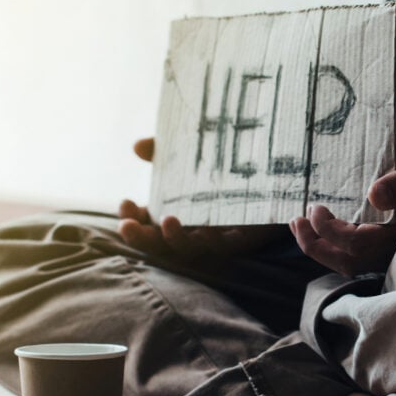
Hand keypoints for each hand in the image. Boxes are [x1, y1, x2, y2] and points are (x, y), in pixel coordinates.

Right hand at [118, 139, 284, 262]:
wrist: (271, 171)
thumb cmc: (223, 164)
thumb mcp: (190, 154)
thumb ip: (164, 150)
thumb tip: (138, 146)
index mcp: (174, 213)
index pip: (144, 225)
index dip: (130, 219)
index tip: (125, 202)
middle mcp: (192, 229)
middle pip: (160, 244)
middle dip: (141, 238)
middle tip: (127, 226)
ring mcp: (216, 237)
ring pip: (190, 248)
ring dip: (175, 239)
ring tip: (167, 221)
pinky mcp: (243, 239)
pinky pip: (225, 246)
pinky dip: (213, 241)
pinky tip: (205, 230)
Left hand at [290, 132, 395, 275]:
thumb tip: (373, 195)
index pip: (359, 246)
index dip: (329, 232)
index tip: (314, 207)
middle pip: (352, 264)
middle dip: (317, 246)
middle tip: (294, 220)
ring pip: (359, 264)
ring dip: (326, 247)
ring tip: (302, 223)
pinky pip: (369, 254)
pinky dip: (343, 242)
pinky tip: (331, 226)